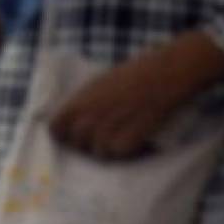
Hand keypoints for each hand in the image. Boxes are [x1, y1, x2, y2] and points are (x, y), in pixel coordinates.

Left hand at [49, 31, 223, 160]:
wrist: (167, 71)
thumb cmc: (136, 73)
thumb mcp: (102, 82)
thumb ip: (86, 102)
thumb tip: (74, 122)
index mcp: (83, 96)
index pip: (56, 126)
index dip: (62, 136)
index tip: (70, 139)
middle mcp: (93, 110)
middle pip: (77, 142)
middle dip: (85, 146)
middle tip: (99, 142)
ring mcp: (112, 122)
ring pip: (98, 151)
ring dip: (107, 151)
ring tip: (119, 141)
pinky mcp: (133, 132)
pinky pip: (119, 153)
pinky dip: (126, 152)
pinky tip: (134, 143)